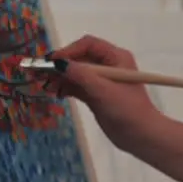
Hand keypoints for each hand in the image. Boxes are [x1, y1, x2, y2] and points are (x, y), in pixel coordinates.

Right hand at [48, 35, 163, 146]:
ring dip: (61, 77)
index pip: (88, 45)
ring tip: (46, 86)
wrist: (141, 136)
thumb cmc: (126, 109)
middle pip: (80, 58)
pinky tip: (56, 93)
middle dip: (61, 65)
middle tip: (41, 73)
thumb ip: (81, 75)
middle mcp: (108, 66)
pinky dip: (66, 88)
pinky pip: (77, 86)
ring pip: (76, 73)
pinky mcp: (96, 95)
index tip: (53, 62)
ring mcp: (102, 81)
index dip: (69, 51)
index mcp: (116, 57)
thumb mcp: (103, 90)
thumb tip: (58, 62)